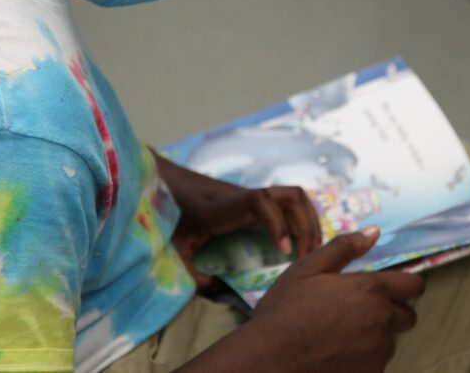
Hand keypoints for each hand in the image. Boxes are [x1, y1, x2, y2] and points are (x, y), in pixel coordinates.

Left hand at [153, 153, 321, 290]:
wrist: (160, 180)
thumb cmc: (165, 214)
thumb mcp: (171, 248)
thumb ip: (189, 272)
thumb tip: (215, 288)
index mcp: (222, 206)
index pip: (260, 201)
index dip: (278, 224)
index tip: (284, 251)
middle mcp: (241, 196)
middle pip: (290, 195)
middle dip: (306, 225)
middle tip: (305, 257)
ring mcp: (249, 194)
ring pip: (294, 195)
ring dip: (309, 221)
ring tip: (309, 251)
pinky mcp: (252, 198)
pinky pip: (287, 202)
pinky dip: (300, 219)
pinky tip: (298, 242)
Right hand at [250, 228, 423, 371]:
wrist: (270, 359)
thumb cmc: (285, 310)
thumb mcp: (307, 269)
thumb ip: (344, 248)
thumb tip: (374, 232)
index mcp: (370, 290)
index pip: (413, 285)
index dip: (407, 285)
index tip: (395, 288)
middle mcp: (382, 321)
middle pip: (407, 316)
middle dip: (392, 312)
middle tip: (360, 313)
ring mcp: (378, 352)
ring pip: (389, 341)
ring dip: (375, 337)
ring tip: (342, 335)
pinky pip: (376, 363)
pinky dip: (364, 358)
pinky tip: (338, 353)